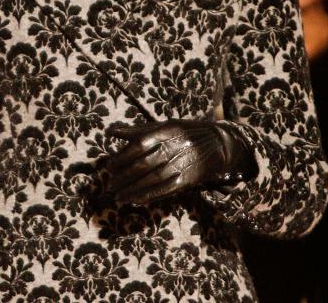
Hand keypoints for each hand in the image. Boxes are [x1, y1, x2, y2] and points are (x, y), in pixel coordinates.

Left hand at [106, 119, 256, 204]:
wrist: (218, 143)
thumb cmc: (183, 133)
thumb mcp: (162, 126)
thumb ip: (136, 131)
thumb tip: (110, 131)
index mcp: (165, 132)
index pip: (138, 145)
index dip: (122, 157)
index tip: (109, 166)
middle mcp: (173, 148)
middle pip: (143, 164)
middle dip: (124, 177)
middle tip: (110, 184)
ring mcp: (181, 164)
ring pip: (152, 179)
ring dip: (133, 190)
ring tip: (118, 196)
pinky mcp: (188, 179)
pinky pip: (166, 189)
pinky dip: (150, 196)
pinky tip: (136, 200)